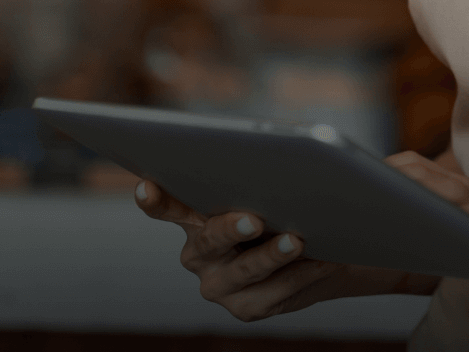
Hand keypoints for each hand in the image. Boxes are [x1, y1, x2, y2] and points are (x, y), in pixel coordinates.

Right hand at [133, 178, 399, 319]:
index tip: (146, 186)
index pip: (169, 206)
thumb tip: (279, 160)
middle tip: (254, 219)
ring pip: (246, 270)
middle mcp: (199, 255)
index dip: (156, 199)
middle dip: (231, 229)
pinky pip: (276, 292)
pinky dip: (302, 273)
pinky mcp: (247, 308)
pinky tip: (322, 259)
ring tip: (298, 240)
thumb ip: (262, 179)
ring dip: (273, 255)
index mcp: (196, 217)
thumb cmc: (285, 205)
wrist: (317, 249)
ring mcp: (220, 286)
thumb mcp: (270, 189)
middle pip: (210, 240)